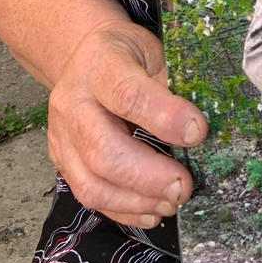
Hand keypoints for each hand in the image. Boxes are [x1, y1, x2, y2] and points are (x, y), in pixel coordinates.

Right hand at [46, 19, 208, 228]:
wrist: (85, 56)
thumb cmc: (128, 54)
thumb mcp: (153, 52)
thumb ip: (171, 85)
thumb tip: (200, 131)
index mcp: (99, 64)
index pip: (127, 95)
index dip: (164, 118)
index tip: (198, 133)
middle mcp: (72, 101)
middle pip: (103, 151)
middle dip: (149, 177)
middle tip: (185, 186)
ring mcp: (62, 135)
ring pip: (91, 184)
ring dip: (137, 201)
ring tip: (172, 202)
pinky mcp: (62, 161)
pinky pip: (88, 197)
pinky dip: (124, 211)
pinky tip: (152, 210)